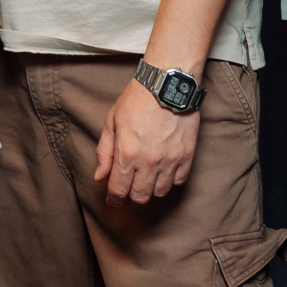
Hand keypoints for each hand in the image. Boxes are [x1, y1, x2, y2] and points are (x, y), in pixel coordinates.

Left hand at [93, 78, 200, 205]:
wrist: (167, 84)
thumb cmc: (137, 99)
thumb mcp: (112, 122)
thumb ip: (105, 152)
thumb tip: (100, 176)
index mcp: (127, 153)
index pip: (119, 190)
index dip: (114, 200)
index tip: (113, 202)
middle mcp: (149, 161)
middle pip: (140, 196)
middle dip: (131, 195)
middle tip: (130, 186)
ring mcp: (170, 160)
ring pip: (160, 192)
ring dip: (151, 188)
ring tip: (147, 176)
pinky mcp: (187, 156)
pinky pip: (178, 181)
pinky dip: (170, 180)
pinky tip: (164, 169)